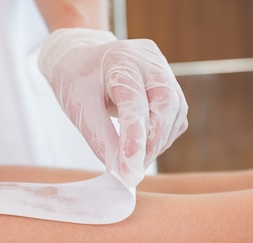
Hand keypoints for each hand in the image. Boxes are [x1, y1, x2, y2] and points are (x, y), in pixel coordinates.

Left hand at [38, 29, 187, 186]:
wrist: (80, 59)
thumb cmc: (76, 81)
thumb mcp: (79, 109)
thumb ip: (101, 140)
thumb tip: (122, 173)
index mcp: (120, 60)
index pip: (134, 101)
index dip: (134, 137)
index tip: (130, 169)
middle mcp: (148, 60)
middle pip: (166, 104)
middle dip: (152, 142)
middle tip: (134, 169)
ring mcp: (163, 69)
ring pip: (175, 112)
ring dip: (158, 142)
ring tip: (135, 160)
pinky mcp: (170, 83)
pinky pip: (176, 115)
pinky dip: (162, 136)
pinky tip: (143, 145)